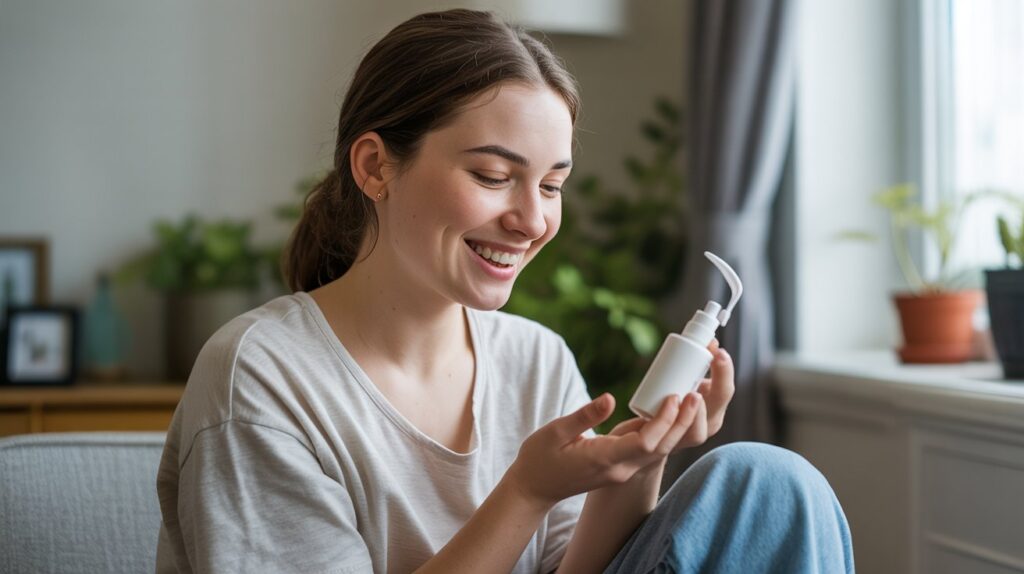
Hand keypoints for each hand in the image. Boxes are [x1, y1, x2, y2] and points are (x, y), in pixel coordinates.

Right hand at [506, 342, 733, 505]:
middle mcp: (620, 469)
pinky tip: (670, 411)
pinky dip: (664, 431)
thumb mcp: (555, 431)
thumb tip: (610, 398)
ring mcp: (622, 471)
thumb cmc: (540, 458)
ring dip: (677, 426)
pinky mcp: (621, 467)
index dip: (664, 420)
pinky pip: (649, 450)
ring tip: (690, 398)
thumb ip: (584, 415)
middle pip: (661, 448)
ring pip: (659, 450)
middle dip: (681, 421)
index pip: (645, 443)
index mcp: (604, 459)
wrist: (534, 489)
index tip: (674, 397)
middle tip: (695, 393)